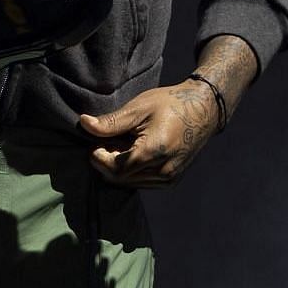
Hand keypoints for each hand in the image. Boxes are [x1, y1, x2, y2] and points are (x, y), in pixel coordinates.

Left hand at [78, 79, 218, 187]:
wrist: (203, 110)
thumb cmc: (170, 104)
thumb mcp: (139, 108)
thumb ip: (111, 122)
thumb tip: (84, 124)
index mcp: (155, 151)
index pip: (115, 168)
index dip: (98, 156)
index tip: (95, 140)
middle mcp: (163, 171)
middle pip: (119, 178)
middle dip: (105, 162)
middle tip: (104, 141)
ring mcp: (169, 179)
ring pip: (128, 183)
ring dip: (117, 168)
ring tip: (119, 144)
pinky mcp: (171, 180)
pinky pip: (140, 182)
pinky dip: (130, 171)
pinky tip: (131, 151)